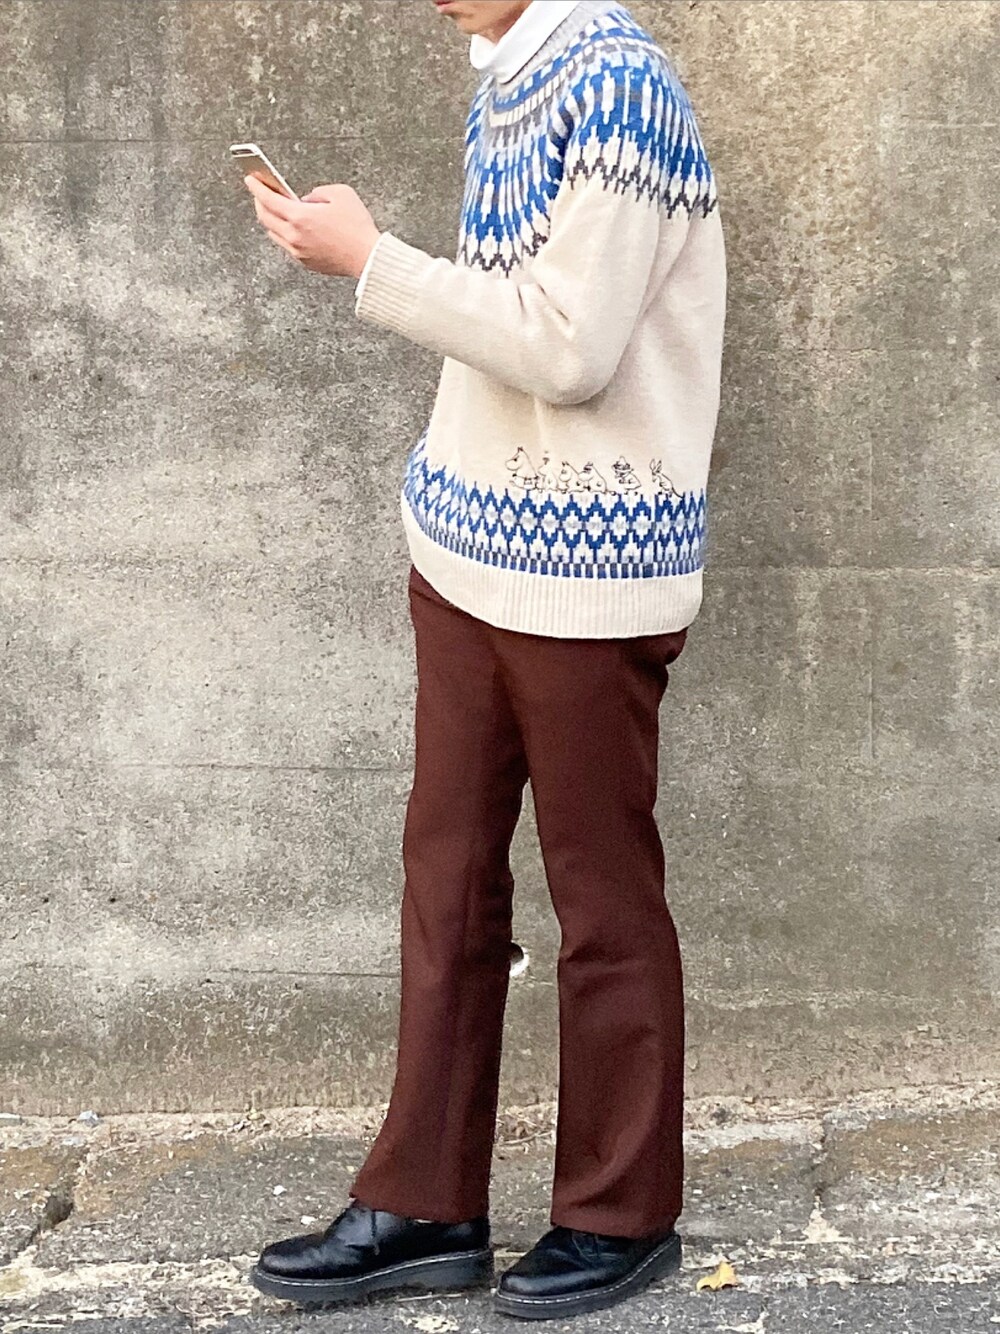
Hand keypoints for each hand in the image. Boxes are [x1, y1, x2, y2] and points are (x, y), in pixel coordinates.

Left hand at [244, 175, 380, 277]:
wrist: (368, 258)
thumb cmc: (357, 227)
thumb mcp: (340, 194)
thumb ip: (317, 192)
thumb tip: (306, 200)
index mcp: (300, 217)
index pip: (268, 199)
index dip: (256, 186)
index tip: (250, 178)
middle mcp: (294, 236)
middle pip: (265, 217)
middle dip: (260, 202)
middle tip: (261, 191)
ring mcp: (298, 251)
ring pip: (273, 233)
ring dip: (271, 219)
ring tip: (274, 208)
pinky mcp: (305, 262)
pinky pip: (286, 245)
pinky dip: (283, 232)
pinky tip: (290, 225)